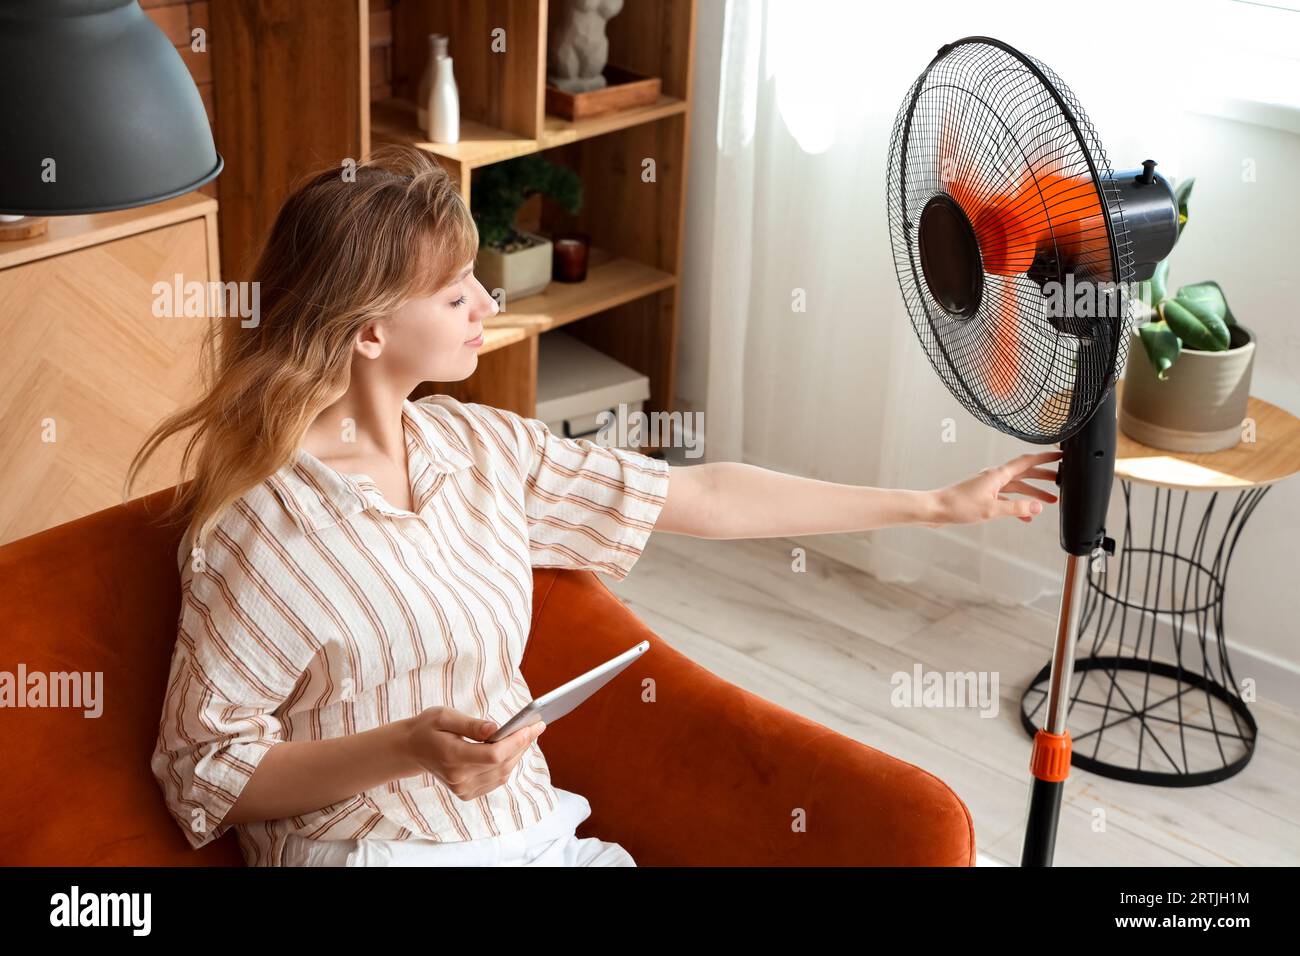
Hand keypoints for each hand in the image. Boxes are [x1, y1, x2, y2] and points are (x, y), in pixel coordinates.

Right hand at [401, 706, 546, 800]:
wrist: (412, 749)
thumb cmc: (428, 728)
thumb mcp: (444, 716)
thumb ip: (470, 724)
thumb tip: (495, 729)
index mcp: (452, 756)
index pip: (494, 754)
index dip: (517, 741)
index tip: (533, 725)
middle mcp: (458, 777)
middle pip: (502, 764)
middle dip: (522, 744)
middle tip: (536, 726)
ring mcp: (463, 788)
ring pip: (502, 774)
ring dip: (518, 754)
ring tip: (527, 735)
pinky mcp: (466, 793)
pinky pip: (496, 780)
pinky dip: (508, 764)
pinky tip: (512, 749)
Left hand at [925, 450, 1062, 526]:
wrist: (936, 509)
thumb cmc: (958, 506)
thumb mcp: (992, 509)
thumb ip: (1017, 508)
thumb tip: (1039, 507)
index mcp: (998, 475)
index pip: (1027, 461)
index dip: (1045, 457)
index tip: (1060, 455)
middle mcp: (995, 478)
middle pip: (1025, 474)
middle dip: (1044, 477)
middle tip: (1061, 480)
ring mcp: (989, 487)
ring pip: (1018, 487)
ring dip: (1034, 494)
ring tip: (1051, 501)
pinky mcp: (984, 497)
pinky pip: (1007, 499)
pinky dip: (1018, 506)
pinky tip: (1026, 516)